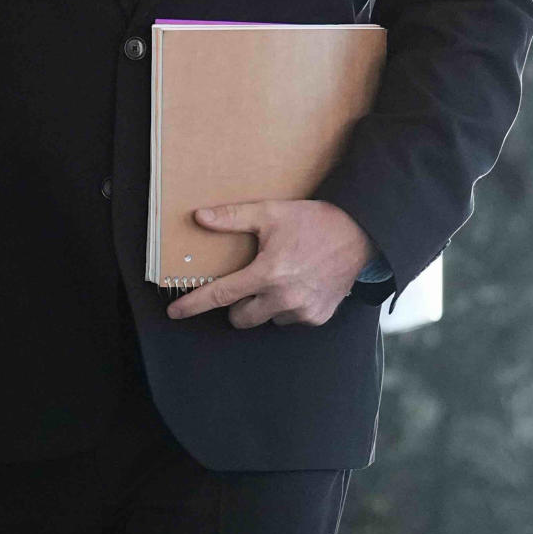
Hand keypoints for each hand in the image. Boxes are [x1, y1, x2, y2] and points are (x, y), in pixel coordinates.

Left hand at [165, 198, 378, 328]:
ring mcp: (302, 311)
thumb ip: (232, 217)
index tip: (174, 312)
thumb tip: (199, 217)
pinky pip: (289, 320)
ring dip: (264, 305)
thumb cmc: (312, 221)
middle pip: (240, 317)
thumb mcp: (270, 212)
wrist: (358, 234)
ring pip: (266, 319)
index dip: (194, 304)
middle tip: (249, 281)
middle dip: (237, 305)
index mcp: (267, 273)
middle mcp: (283, 297)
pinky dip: (287, 307)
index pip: (221, 295)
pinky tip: (298, 285)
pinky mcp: (317, 318)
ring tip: (281, 277)